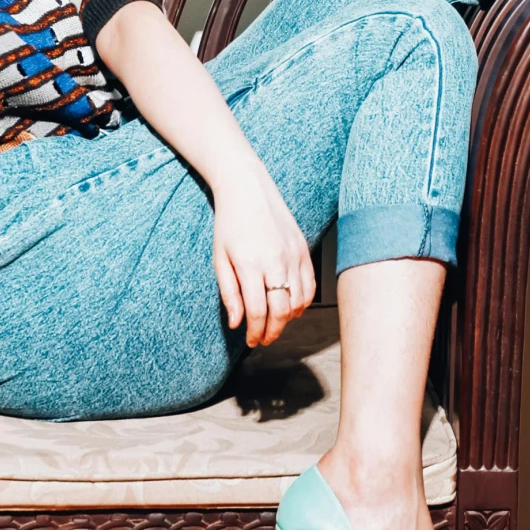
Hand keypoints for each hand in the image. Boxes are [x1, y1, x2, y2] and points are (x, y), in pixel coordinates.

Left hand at [212, 164, 315, 347]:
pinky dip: (303, 302)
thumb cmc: (230, 223)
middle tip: (263, 340)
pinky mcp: (304, 250)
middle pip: (281, 312)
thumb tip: (236, 323)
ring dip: (287, 319)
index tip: (251, 341)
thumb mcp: (219, 258)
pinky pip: (310, 286)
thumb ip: (229, 293)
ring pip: (299, 301)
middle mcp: (275, 261)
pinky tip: (291, 308)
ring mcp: (293, 255)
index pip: (258, 312)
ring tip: (275, 324)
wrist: (248, 188)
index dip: (256, 333)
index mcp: (250, 265)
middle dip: (272, 332)